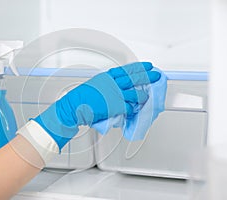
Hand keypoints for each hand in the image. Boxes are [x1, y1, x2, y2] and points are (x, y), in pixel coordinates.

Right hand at [33, 62, 160, 148]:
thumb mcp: (94, 86)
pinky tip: (134, 111)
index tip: (148, 66)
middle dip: (148, 77)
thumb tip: (115, 89)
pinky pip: (129, 108)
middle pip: (135, 78)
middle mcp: (112, 84)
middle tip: (157, 76)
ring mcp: (115, 94)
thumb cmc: (81, 98)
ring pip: (135, 94)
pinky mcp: (116, 106)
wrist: (74, 107)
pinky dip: (132, 110)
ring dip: (142, 97)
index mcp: (107, 77)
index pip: (127, 70)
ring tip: (146, 97)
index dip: (139, 67)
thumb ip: (106, 86)